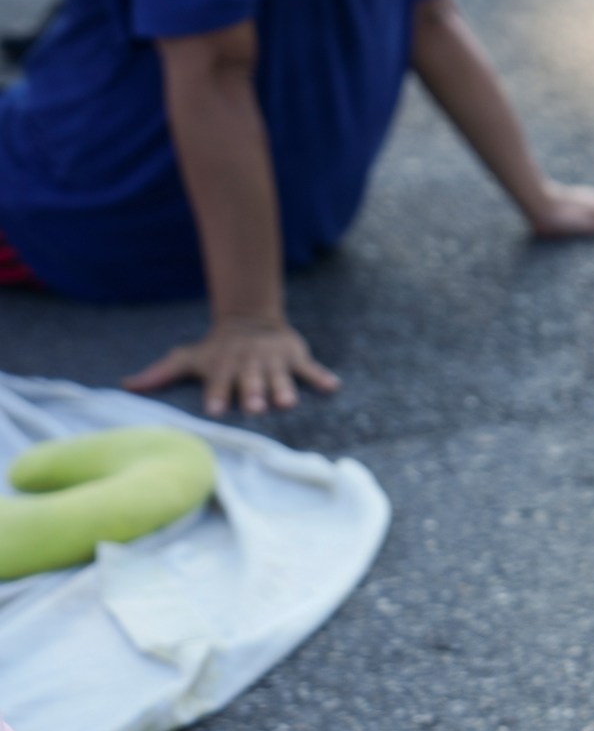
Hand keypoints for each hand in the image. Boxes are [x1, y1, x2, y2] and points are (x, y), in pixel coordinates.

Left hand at [123, 315, 339, 416]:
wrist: (248, 320)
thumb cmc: (215, 350)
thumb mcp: (186, 357)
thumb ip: (158, 374)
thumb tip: (124, 386)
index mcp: (222, 367)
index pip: (217, 383)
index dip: (217, 394)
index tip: (216, 410)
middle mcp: (247, 365)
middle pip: (250, 381)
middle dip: (252, 392)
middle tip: (255, 407)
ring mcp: (273, 361)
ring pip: (279, 377)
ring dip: (283, 388)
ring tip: (288, 401)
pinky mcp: (294, 357)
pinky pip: (309, 368)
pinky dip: (320, 377)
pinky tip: (331, 386)